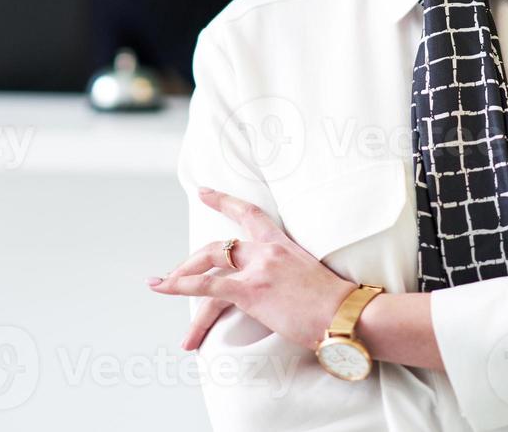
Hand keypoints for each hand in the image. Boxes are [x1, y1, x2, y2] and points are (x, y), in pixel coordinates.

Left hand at [147, 186, 357, 353]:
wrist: (347, 315)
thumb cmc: (337, 306)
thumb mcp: (311, 279)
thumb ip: (290, 277)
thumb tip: (280, 293)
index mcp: (283, 244)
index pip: (249, 214)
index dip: (223, 201)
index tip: (204, 192)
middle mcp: (267, 250)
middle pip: (218, 245)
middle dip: (191, 258)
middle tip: (173, 271)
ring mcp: (258, 269)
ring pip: (207, 265)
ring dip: (179, 277)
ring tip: (160, 285)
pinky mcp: (250, 290)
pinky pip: (206, 287)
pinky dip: (180, 287)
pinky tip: (163, 288)